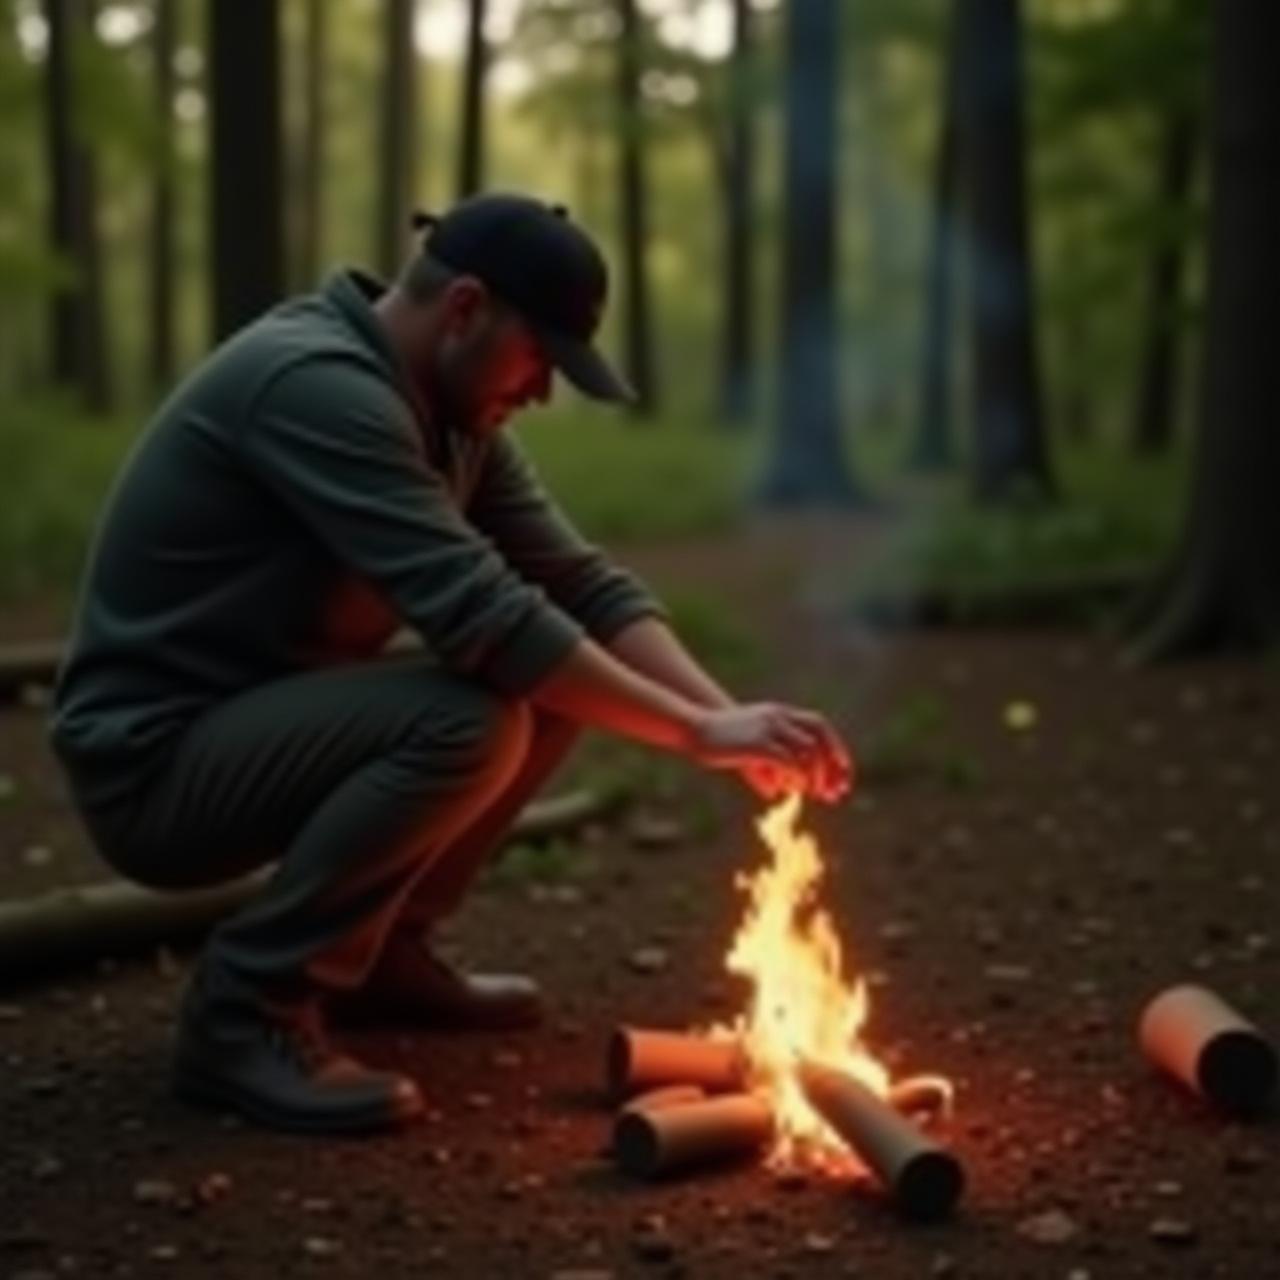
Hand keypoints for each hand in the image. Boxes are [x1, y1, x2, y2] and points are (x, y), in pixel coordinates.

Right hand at [689, 702, 852, 802]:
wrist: (695, 729)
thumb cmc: (720, 743)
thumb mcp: (750, 753)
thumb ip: (767, 768)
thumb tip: (777, 792)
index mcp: (780, 714)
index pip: (820, 727)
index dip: (836, 750)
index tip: (844, 775)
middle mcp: (779, 716)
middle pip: (820, 735)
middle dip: (834, 764)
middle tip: (837, 790)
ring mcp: (768, 727)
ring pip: (808, 749)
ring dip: (816, 773)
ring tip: (815, 793)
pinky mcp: (758, 743)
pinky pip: (788, 760)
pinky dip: (797, 776)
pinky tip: (796, 788)